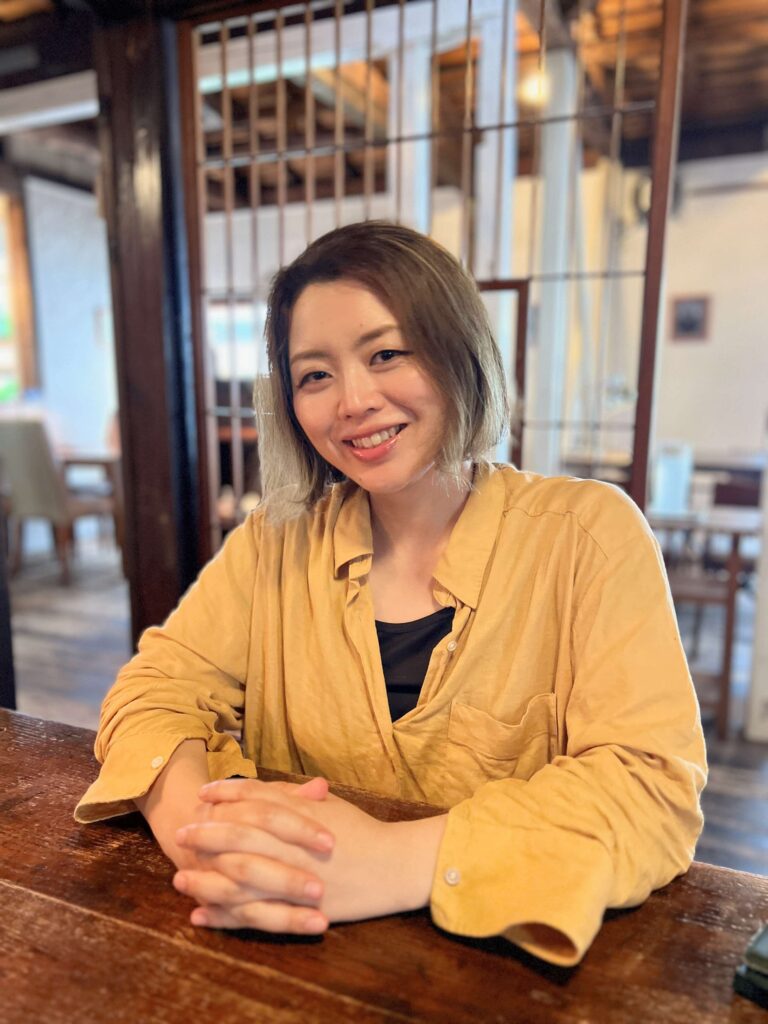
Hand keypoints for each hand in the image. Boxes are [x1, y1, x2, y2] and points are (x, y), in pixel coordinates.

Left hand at [175, 778, 447, 936]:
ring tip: (180, 879)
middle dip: (207, 834)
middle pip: (239, 836)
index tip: (204, 794)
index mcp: (300, 815)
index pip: (255, 800)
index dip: (227, 795)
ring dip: (206, 879)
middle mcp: (292, 845)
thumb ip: (294, 797)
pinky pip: (254, 914)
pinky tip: (202, 915)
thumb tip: (261, 787)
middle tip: (182, 834)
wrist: (395, 866)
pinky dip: (225, 916)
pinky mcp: (297, 908)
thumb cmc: (363, 832)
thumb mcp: (328, 807)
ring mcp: (293, 878)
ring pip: (239, 878)